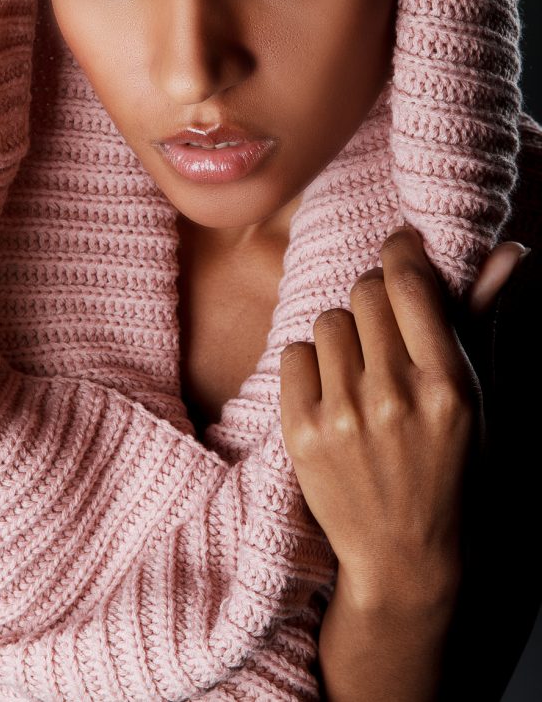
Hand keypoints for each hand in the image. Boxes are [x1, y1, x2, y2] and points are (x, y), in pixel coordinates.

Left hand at [279, 225, 527, 609]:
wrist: (404, 557)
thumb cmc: (452, 469)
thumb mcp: (477, 397)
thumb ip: (480, 316)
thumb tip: (511, 249)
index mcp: (447, 384)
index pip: (409, 282)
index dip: (401, 252)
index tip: (400, 249)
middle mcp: (394, 396)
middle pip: (364, 292)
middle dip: (375, 298)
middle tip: (385, 327)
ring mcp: (342, 416)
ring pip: (329, 320)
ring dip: (345, 334)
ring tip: (362, 371)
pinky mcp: (300, 433)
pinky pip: (294, 354)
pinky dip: (312, 365)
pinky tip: (333, 394)